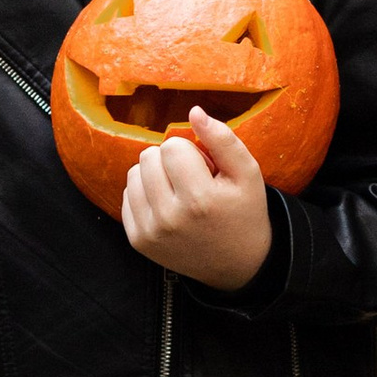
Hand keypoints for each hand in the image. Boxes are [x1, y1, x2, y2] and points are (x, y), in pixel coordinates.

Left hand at [119, 105, 274, 288]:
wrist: (237, 265)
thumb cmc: (244, 213)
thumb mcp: (248, 173)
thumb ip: (223, 139)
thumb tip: (194, 111)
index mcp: (199, 200)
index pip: (172, 146)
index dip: (191, 151)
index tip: (206, 171)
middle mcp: (169, 218)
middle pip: (148, 157)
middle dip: (170, 161)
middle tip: (193, 182)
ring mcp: (150, 232)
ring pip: (133, 174)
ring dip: (155, 176)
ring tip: (179, 193)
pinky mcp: (138, 241)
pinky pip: (127, 195)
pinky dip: (146, 194)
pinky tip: (167, 206)